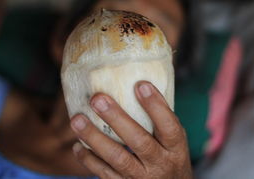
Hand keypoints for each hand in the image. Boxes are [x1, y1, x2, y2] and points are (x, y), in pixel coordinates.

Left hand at [70, 81, 193, 178]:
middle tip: (97, 99)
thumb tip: (139, 84)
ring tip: (77, 120)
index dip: (156, 106)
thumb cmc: (169, 157)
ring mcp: (142, 178)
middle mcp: (160, 164)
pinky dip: (89, 159)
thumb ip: (160, 120)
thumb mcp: (174, 142)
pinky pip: (105, 174)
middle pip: (139, 141)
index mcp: (176, 148)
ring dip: (95, 138)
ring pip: (117, 158)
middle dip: (117, 118)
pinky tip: (78, 145)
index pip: (169, 126)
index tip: (141, 85)